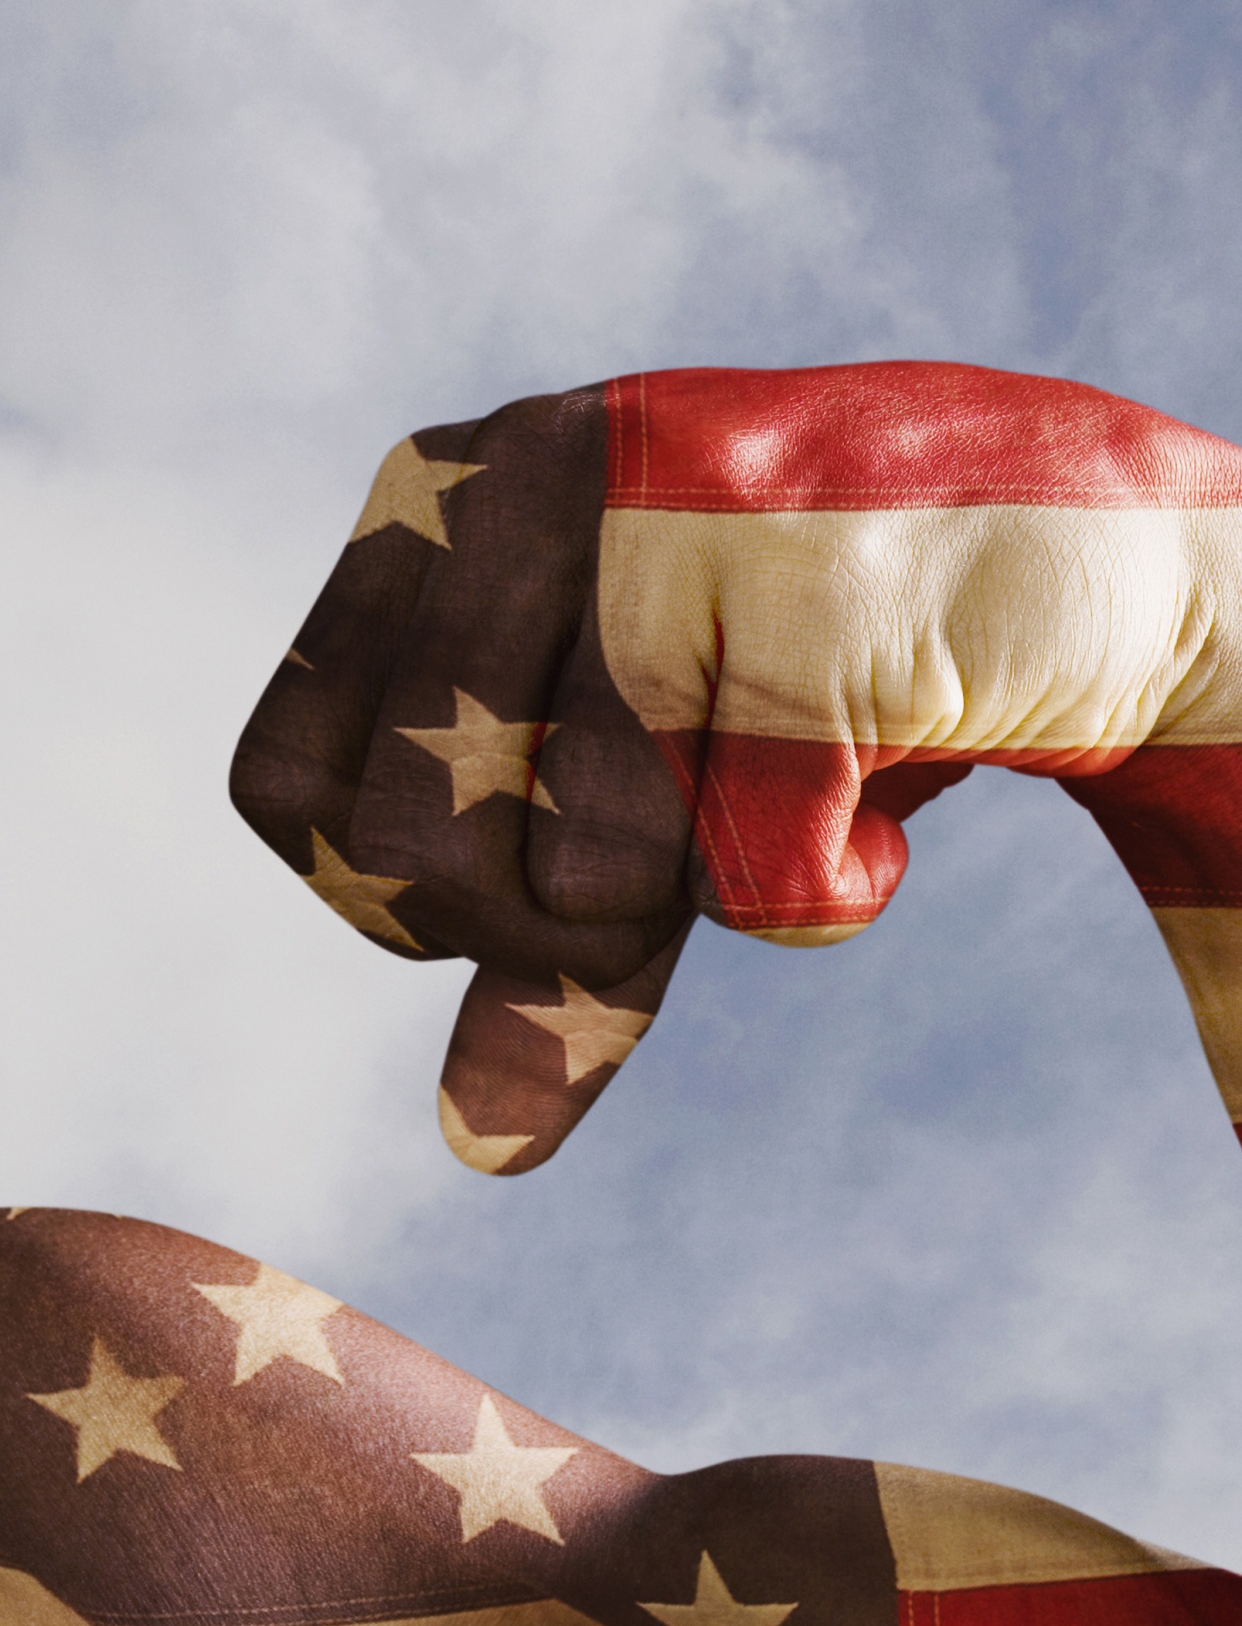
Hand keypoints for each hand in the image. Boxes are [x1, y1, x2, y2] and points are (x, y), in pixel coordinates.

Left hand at [231, 364, 1241, 1168]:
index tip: (521, 874)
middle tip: (657, 861)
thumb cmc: (824, 674)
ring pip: (569, 877)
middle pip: (399, 856)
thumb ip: (541, 957)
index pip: (281, 789)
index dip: (394, 897)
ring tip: (783, 793)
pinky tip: (884, 793)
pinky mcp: (806, 595)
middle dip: (539, 928)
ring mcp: (659, 522)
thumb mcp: (644, 806)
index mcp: (431, 501)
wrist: (1082, 558)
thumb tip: (473, 1147)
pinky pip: (753, 886)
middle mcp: (518, 478)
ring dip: (698, 899)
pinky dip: (833, 893)